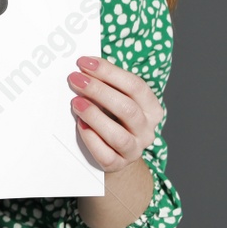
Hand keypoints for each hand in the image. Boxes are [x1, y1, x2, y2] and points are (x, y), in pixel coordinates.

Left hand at [67, 55, 162, 171]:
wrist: (115, 153)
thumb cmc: (112, 119)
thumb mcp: (116, 100)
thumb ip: (106, 85)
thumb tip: (82, 68)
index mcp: (151, 109)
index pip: (136, 86)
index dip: (109, 72)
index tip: (84, 62)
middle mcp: (146, 130)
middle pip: (127, 108)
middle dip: (99, 91)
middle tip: (75, 79)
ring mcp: (134, 149)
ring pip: (118, 135)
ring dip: (95, 116)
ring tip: (76, 103)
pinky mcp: (117, 164)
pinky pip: (106, 154)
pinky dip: (91, 139)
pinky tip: (80, 126)